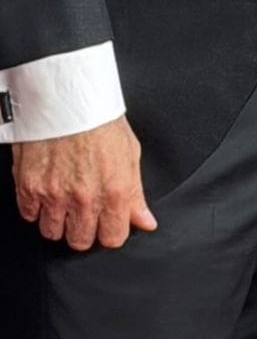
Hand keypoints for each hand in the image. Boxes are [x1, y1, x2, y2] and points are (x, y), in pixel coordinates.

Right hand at [12, 118, 157, 250]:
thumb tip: (145, 221)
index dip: (110, 231)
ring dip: (58, 220)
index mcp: (114, 192)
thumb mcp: (130, 153)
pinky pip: (29, 215)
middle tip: (84, 211)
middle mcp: (84, 198)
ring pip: (52, 232)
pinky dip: (36, 208)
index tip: (107, 222)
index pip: (112, 238)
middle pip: (80, 240)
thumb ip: (136, 194)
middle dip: (83, 229)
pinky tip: (46, 191)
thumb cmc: (100, 119)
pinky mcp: (29, 187)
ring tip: (63, 200)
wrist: (67, 97)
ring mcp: (54, 195)